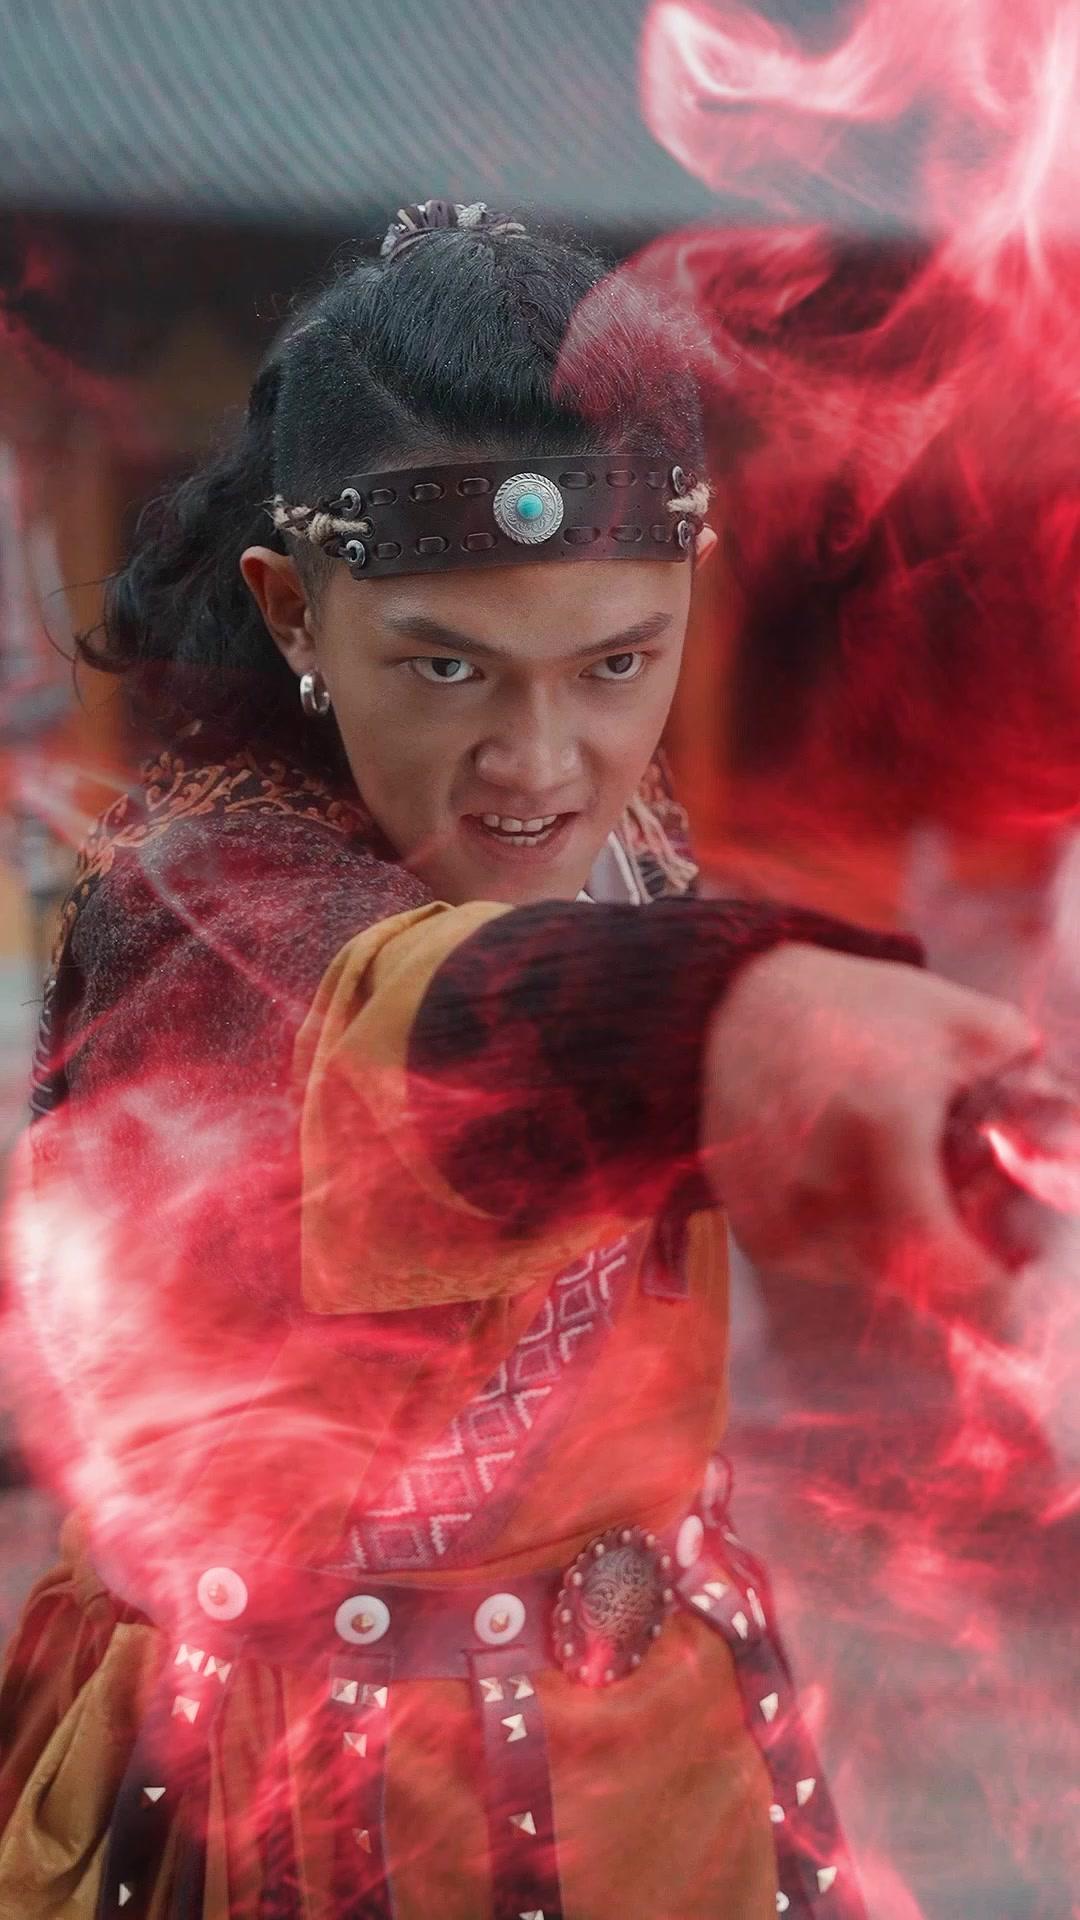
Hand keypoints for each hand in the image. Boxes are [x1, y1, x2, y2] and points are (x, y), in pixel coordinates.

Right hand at [700, 942, 1039, 1294]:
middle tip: (973, 1232)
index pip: (941, 1254)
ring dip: (901, 1254)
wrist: (737, 1010)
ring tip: (910, 1194)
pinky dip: (855, 1245)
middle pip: (910, 1274)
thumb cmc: (856, 1012)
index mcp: (881, 1123)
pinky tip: (862, 1194)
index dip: (985, 1283)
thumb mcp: (961, 1021)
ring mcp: (781, 1212)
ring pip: (868, 1276)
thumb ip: (1030, 1073)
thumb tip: (1069, 1135)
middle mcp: (821, 1180)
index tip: (1013, 1278)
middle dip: (950, 1264)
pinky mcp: (755, 1229)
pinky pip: (825, 1265)